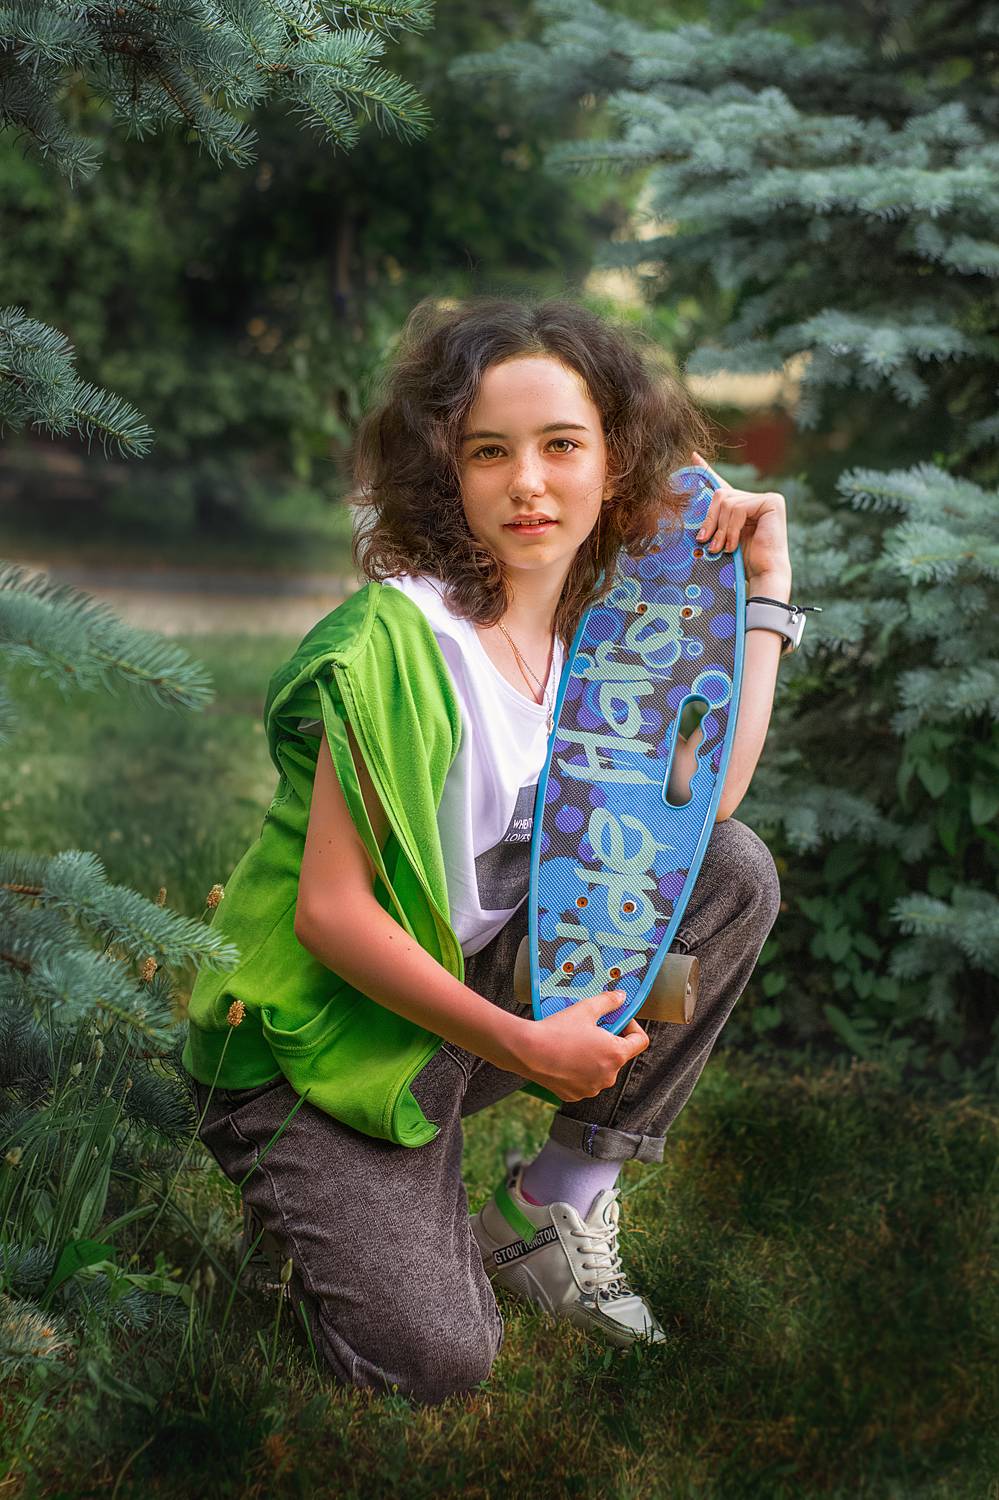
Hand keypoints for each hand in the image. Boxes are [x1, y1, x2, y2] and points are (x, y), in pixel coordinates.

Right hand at [514, 990, 649, 1102]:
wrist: (528, 1052)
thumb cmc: (557, 1031)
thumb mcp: (586, 1009)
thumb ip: (608, 1002)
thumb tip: (621, 997)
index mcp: (616, 1054)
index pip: (640, 1041)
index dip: (633, 1027)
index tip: (619, 1020)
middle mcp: (608, 1076)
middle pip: (618, 1055)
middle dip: (608, 1041)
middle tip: (590, 1028)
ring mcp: (592, 1088)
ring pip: (601, 1069)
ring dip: (594, 1057)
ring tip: (575, 1043)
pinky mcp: (575, 1095)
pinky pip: (584, 1081)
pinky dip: (579, 1071)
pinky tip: (565, 1058)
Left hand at [691, 450, 790, 588]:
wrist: (763, 576)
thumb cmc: (742, 563)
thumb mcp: (721, 537)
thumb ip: (713, 520)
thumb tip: (691, 507)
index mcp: (745, 506)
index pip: (723, 487)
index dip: (706, 472)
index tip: (693, 457)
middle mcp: (758, 498)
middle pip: (720, 495)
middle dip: (710, 520)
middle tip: (705, 541)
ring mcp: (767, 498)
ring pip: (727, 502)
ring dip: (720, 528)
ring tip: (721, 548)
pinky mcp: (772, 501)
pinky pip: (738, 508)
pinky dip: (731, 528)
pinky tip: (733, 544)